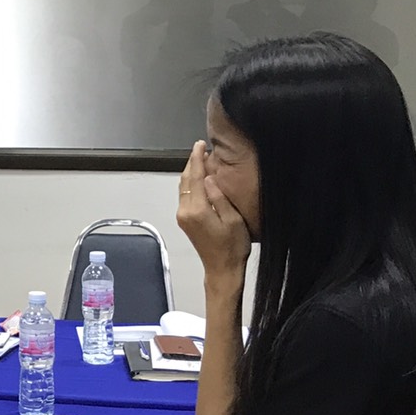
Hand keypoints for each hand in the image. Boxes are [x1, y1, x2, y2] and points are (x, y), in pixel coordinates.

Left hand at [176, 140, 249, 285]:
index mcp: (197, 209)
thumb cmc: (233, 246)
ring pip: (183, 187)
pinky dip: (190, 183)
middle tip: (201, 148)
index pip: (195, 177)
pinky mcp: (184, 220)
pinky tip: (200, 178)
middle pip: (185, 180)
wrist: (221, 269)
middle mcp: (184, 211)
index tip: (200, 145)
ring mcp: (182, 216)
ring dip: (190, 172)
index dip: (197, 159)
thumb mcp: (233, 219)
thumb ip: (219, 197)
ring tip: (201, 159)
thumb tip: (209, 177)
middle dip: (192, 163)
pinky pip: (185, 195)